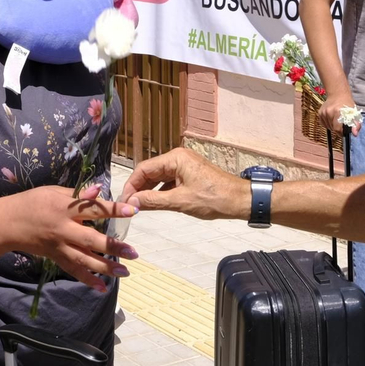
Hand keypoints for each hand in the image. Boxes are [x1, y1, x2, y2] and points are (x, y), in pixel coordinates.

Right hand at [10, 185, 138, 291]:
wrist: (7, 223)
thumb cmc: (32, 202)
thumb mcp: (54, 191)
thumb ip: (78, 194)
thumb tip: (99, 189)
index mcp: (64, 208)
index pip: (93, 208)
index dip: (113, 210)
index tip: (133, 211)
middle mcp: (63, 229)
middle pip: (91, 240)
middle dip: (113, 247)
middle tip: (133, 253)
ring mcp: (59, 246)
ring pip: (84, 259)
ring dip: (105, 267)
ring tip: (124, 272)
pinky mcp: (55, 257)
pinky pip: (73, 270)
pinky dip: (87, 279)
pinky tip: (102, 287)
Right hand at [121, 148, 247, 221]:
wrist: (240, 200)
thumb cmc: (215, 198)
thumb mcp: (180, 201)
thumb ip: (153, 201)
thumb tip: (132, 202)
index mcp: (175, 158)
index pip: (143, 169)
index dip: (131, 186)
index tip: (124, 201)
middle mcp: (178, 158)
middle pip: (150, 172)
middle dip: (138, 189)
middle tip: (129, 206)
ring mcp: (184, 166)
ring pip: (158, 178)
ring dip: (148, 191)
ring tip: (139, 207)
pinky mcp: (189, 175)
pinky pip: (168, 182)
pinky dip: (160, 192)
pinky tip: (154, 204)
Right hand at [318, 89, 356, 134]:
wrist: (337, 94)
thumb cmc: (347, 105)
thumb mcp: (355, 113)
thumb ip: (356, 125)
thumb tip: (355, 134)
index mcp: (338, 112)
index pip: (337, 129)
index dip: (341, 132)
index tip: (344, 131)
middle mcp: (329, 112)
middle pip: (332, 128)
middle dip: (337, 129)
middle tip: (341, 123)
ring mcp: (323, 112)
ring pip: (328, 127)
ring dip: (332, 126)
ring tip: (336, 120)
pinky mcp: (320, 113)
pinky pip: (323, 124)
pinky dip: (328, 124)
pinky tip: (331, 118)